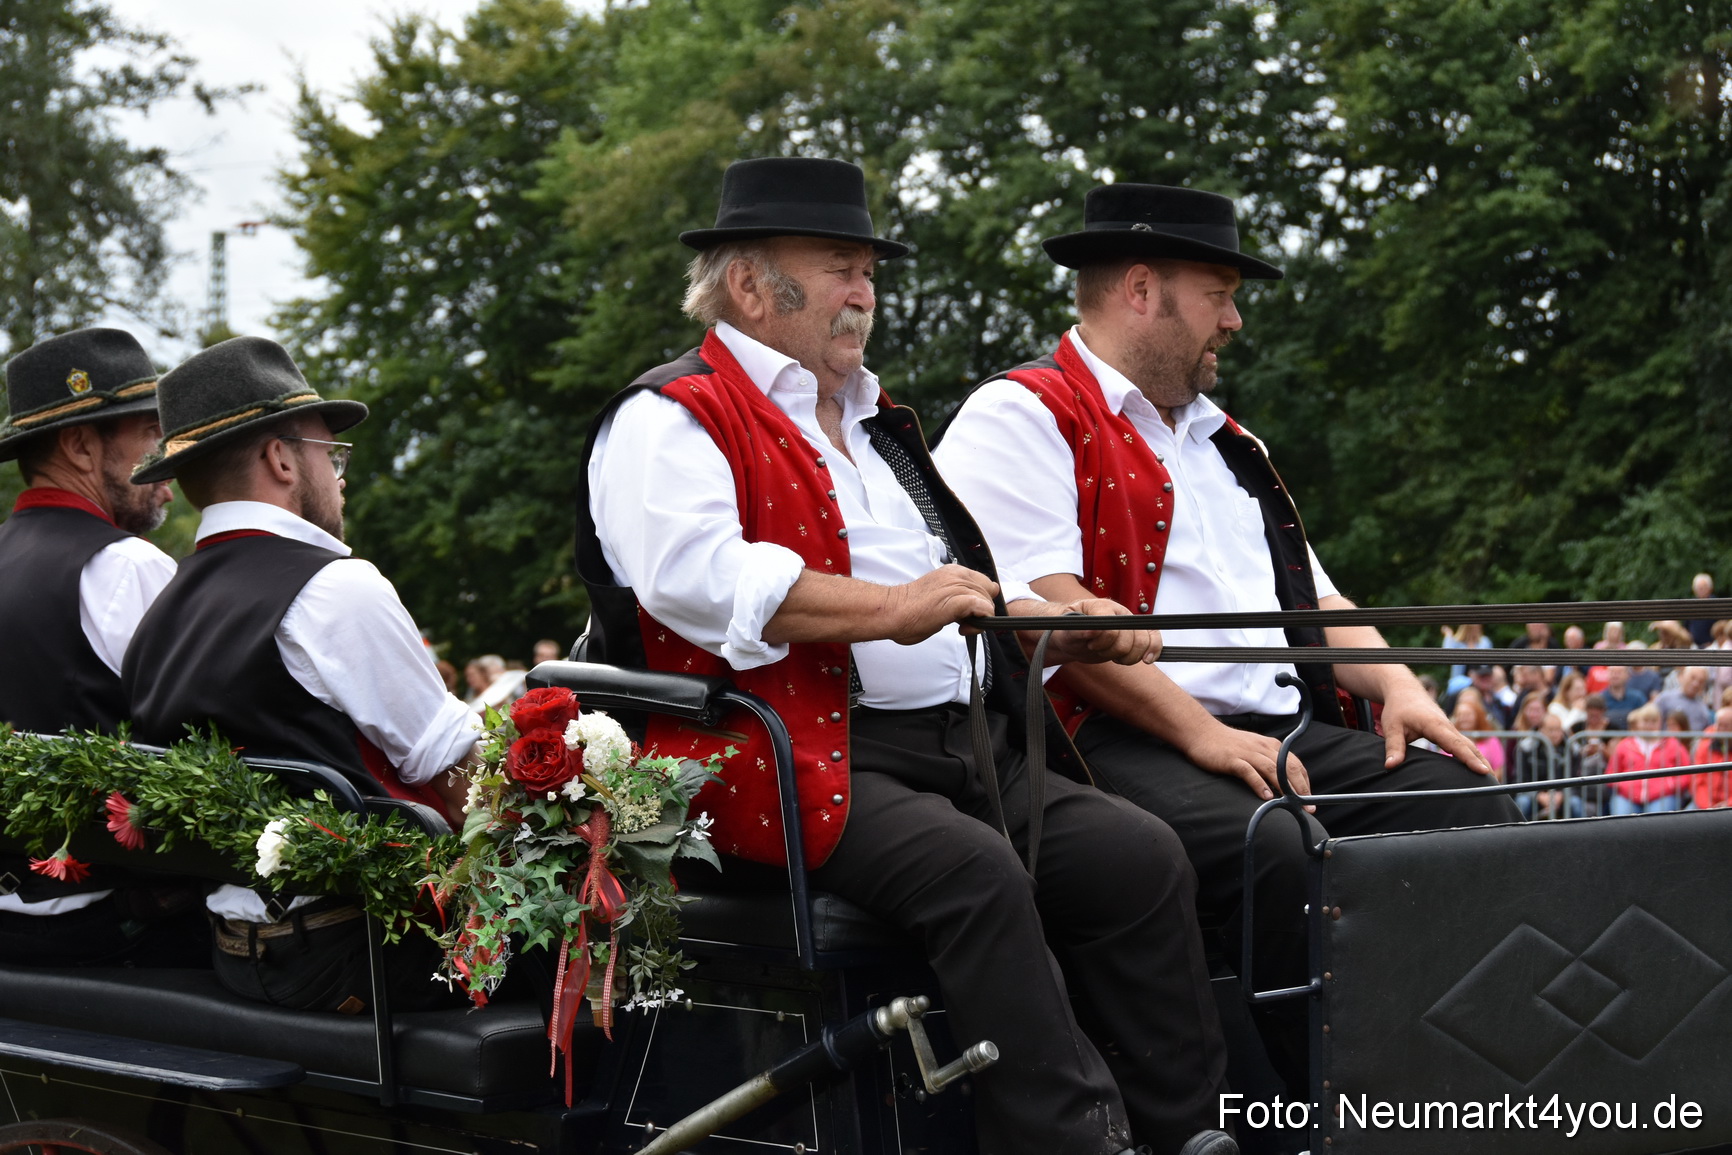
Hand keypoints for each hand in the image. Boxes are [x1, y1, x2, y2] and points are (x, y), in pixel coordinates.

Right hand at [885, 564, 998, 644]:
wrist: (894, 611)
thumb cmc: (910, 608)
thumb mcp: (939, 594)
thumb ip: (955, 594)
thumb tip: (969, 608)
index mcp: (954, 571)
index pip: (984, 583)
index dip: (981, 599)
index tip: (968, 612)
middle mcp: (959, 575)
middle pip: (989, 593)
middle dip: (981, 610)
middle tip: (962, 622)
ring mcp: (959, 586)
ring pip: (989, 602)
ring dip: (979, 619)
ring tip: (960, 626)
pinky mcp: (959, 600)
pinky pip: (984, 610)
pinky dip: (979, 623)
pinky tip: (963, 628)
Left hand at [1020, 597, 1159, 666]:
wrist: (1072, 636)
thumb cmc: (1068, 630)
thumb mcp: (1067, 629)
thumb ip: (1077, 630)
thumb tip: (1091, 631)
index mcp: (1102, 607)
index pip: (1112, 627)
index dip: (1103, 641)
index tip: (1090, 644)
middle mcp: (1120, 613)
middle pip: (1130, 638)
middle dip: (1112, 651)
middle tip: (1097, 649)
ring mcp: (1129, 624)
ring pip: (1142, 643)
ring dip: (1126, 657)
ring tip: (1112, 656)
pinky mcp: (1135, 636)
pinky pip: (1153, 640)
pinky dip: (1154, 650)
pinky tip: (1146, 659)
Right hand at [1181, 720, 1313, 805]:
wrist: (1201, 732)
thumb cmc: (1227, 745)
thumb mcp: (1252, 750)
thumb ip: (1267, 763)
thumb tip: (1280, 786)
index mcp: (1270, 746)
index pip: (1295, 764)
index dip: (1305, 783)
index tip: (1310, 799)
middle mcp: (1263, 748)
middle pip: (1288, 768)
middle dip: (1301, 788)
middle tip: (1308, 807)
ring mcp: (1248, 753)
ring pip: (1273, 770)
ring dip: (1286, 788)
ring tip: (1294, 804)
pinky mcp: (1232, 759)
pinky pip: (1249, 772)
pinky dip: (1259, 784)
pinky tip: (1266, 797)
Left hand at [1381, 683, 1492, 773]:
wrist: (1404, 691)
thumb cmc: (1398, 708)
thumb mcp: (1391, 727)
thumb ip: (1393, 747)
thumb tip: (1390, 766)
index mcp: (1435, 725)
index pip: (1455, 744)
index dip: (1469, 759)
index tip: (1483, 771)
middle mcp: (1447, 726)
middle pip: (1469, 747)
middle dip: (1482, 763)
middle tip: (1493, 783)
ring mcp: (1450, 728)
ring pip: (1468, 746)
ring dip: (1480, 760)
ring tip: (1491, 781)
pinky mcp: (1448, 731)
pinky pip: (1463, 745)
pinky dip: (1472, 756)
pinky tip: (1477, 768)